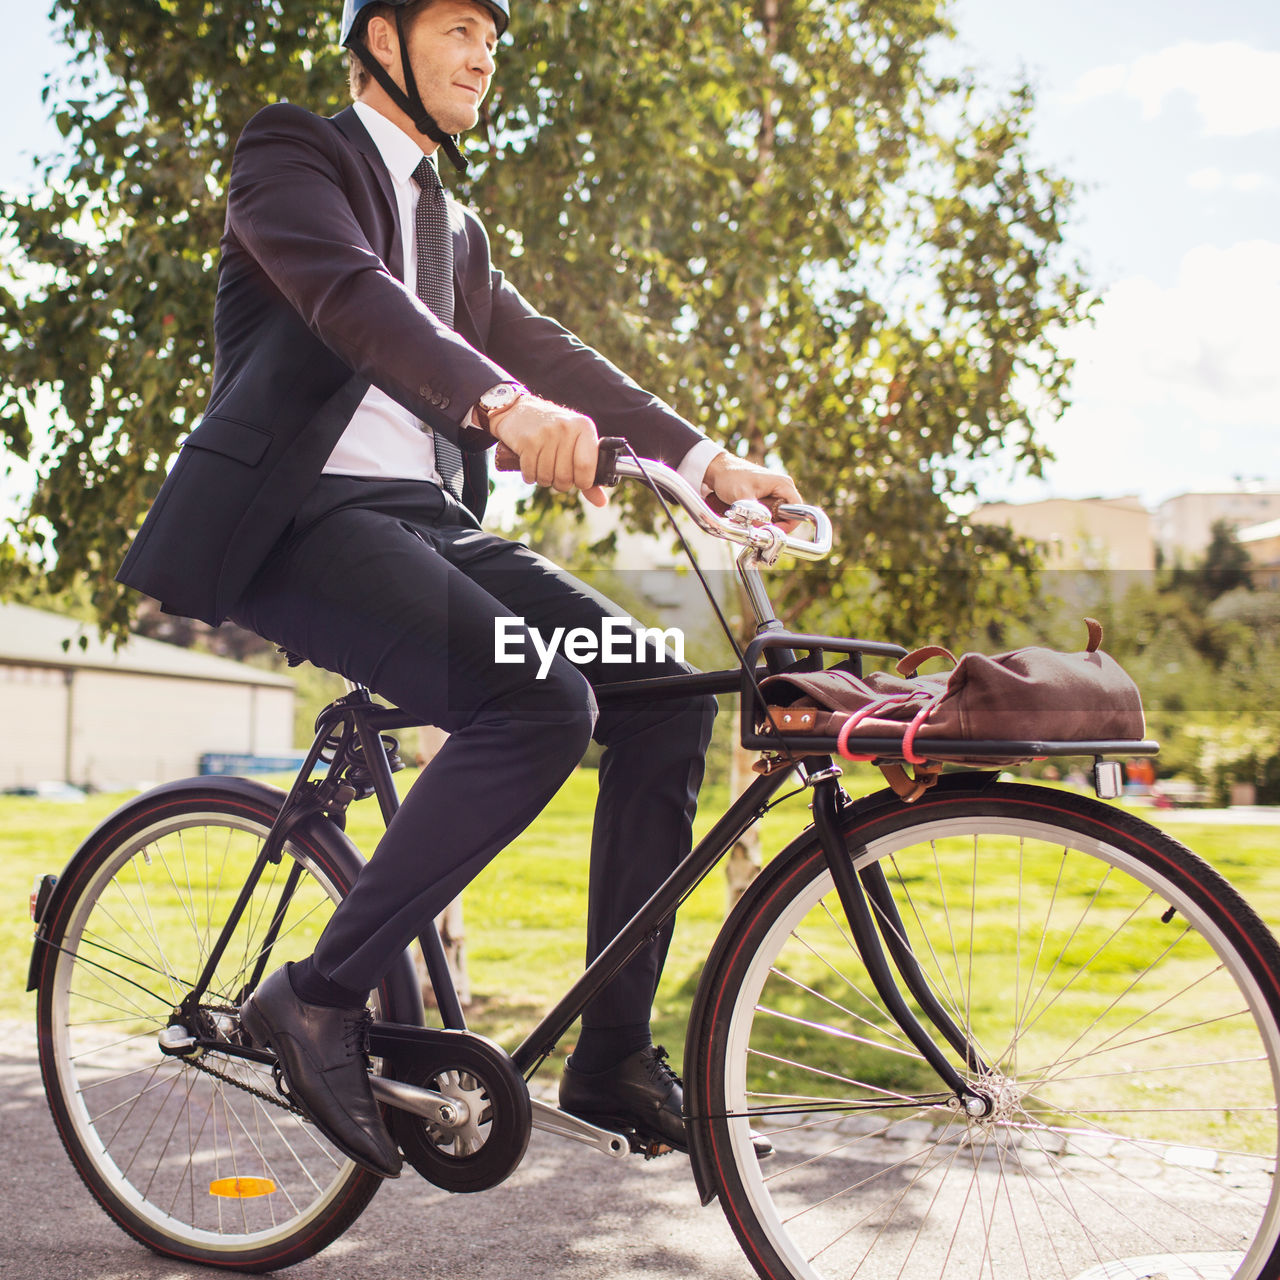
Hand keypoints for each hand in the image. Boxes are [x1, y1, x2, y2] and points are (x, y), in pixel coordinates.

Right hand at [488, 395, 606, 507]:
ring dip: (544, 479)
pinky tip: (532, 465)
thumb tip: (602, 502)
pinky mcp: (526, 440)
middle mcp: (566, 427)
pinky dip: (530, 476)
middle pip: (565, 476)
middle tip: (557, 472)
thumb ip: (590, 473)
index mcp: (584, 427)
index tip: (579, 480)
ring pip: (547, 477)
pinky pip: (530, 474)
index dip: (583, 481)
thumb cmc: (554, 432)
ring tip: (544, 466)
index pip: (587, 465)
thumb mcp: (576, 444)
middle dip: (561, 483)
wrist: (520, 411)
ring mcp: (545, 433)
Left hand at [704, 452, 802, 530]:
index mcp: (783, 484)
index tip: (773, 532)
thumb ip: (754, 513)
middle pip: (787, 515)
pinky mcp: (765, 498)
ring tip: (750, 521)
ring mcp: (774, 493)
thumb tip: (762, 529)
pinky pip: (768, 514)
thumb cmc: (730, 476)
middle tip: (759, 530)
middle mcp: (782, 488)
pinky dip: (759, 520)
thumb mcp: (742, 496)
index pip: (798, 510)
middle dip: (774, 525)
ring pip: (776, 517)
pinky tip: (747, 518)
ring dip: (765, 523)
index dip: (789, 524)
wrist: (717, 469)